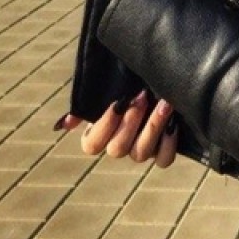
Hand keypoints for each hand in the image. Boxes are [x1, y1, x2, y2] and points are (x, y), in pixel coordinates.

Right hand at [58, 91, 177, 167]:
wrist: (158, 79)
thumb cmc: (128, 79)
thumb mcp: (108, 83)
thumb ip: (86, 101)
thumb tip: (64, 124)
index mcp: (98, 133)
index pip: (92, 144)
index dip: (104, 126)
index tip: (118, 102)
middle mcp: (118, 145)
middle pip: (117, 149)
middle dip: (131, 121)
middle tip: (143, 96)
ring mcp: (141, 150)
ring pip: (140, 153)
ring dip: (152, 128)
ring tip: (164, 104)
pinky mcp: (162, 151)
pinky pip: (164, 159)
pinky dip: (168, 144)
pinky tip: (174, 123)